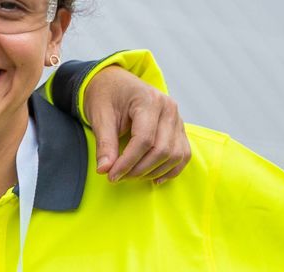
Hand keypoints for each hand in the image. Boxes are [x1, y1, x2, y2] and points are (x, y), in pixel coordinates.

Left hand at [84, 66, 190, 182]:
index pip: (144, 140)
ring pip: (175, 155)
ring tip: (131, 176)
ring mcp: (177, 118)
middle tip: (117, 177)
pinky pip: (183, 153)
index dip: (128, 162)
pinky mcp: (178, 128)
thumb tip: (105, 169)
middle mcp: (169, 109)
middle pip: (162, 149)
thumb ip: (104, 143)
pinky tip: (154, 178)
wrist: (114, 82)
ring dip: (153, 171)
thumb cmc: (106, 95)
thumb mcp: (100, 116)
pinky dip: (171, 169)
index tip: (111, 175)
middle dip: (139, 169)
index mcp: (149, 101)